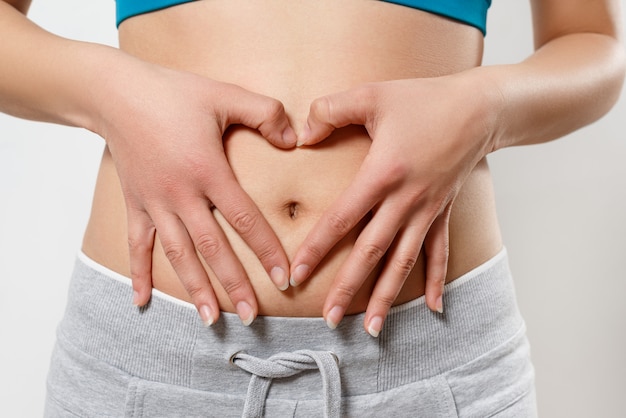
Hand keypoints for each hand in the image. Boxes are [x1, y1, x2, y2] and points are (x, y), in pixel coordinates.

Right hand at [96, 60, 295, 325]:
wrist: (115, 93)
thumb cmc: (172, 93)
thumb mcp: (224, 94)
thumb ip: (265, 114)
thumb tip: (295, 140)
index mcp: (207, 170)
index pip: (244, 219)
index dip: (266, 250)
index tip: (285, 279)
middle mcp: (181, 195)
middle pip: (212, 248)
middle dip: (234, 284)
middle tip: (251, 316)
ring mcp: (155, 203)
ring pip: (177, 254)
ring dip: (194, 288)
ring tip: (211, 319)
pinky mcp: (135, 203)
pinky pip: (136, 244)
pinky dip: (138, 272)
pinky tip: (142, 301)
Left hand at [291, 74, 495, 335]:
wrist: (480, 107)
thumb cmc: (424, 98)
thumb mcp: (372, 94)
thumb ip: (330, 111)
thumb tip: (301, 136)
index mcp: (383, 174)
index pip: (341, 220)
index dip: (317, 249)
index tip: (297, 276)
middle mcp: (406, 200)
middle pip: (371, 252)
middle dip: (347, 287)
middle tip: (328, 319)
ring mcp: (428, 210)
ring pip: (404, 262)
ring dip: (386, 296)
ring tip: (371, 328)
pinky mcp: (444, 211)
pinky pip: (439, 252)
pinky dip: (436, 280)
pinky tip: (432, 307)